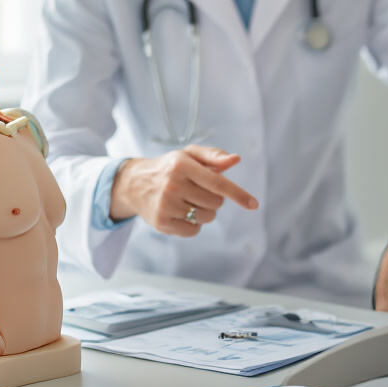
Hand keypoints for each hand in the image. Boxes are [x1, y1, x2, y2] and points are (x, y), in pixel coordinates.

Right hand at [110, 146, 258, 236]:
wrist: (134, 184)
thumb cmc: (170, 168)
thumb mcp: (189, 155)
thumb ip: (213, 156)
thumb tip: (236, 159)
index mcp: (182, 165)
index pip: (218, 183)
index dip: (238, 194)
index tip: (253, 204)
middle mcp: (173, 185)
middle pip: (216, 203)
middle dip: (214, 198)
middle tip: (198, 191)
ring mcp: (166, 205)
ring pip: (206, 217)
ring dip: (204, 212)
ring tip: (189, 201)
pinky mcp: (161, 223)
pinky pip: (193, 231)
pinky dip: (193, 224)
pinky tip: (181, 213)